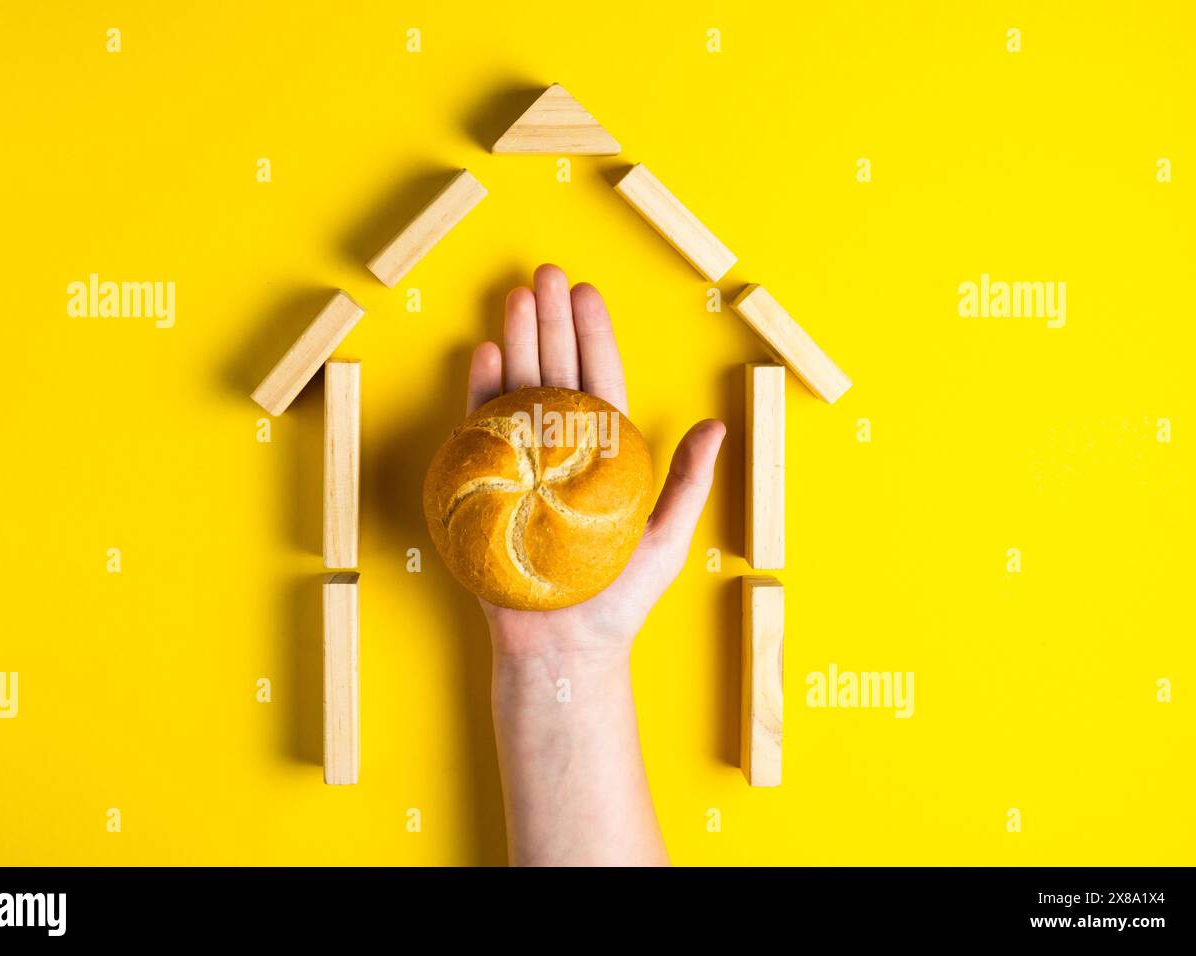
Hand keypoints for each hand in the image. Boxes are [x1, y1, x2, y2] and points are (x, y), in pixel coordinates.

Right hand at [466, 264, 725, 662]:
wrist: (564, 647)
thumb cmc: (618, 599)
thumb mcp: (667, 538)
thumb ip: (687, 481)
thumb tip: (715, 427)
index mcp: (604, 454)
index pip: (600, 382)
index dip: (594, 337)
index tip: (586, 294)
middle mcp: (561, 452)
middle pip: (556, 374)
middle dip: (550, 323)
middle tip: (544, 275)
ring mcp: (522, 465)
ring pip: (519, 391)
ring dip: (515, 344)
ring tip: (514, 299)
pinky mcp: (488, 486)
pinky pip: (481, 433)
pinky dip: (481, 395)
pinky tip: (484, 356)